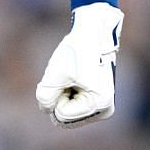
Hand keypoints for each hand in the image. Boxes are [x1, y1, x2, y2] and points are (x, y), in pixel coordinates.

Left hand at [35, 1, 121, 126]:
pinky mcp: (98, 102)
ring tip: (75, 75)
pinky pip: (73, 106)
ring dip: (64, 93)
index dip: (58, 95)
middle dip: (60, 96)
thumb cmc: (77, 51)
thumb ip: (45, 99)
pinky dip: (69, 92)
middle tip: (71, 75)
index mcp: (99, 104)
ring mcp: (103, 107)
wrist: (95, 33)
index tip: (70, 76)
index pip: (61, 115)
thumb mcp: (54, 75)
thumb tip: (49, 109)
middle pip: (64, 116)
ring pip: (67, 112)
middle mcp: (104, 110)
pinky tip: (78, 77)